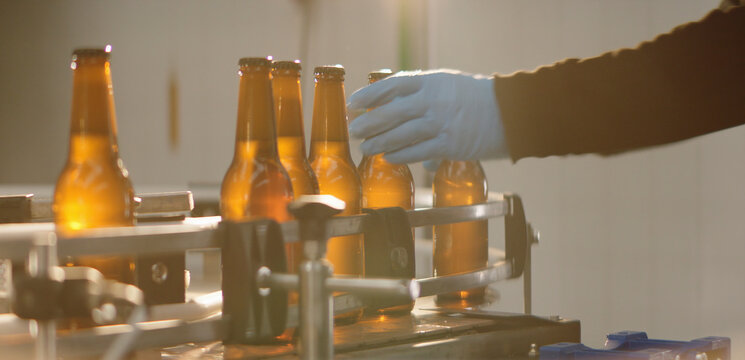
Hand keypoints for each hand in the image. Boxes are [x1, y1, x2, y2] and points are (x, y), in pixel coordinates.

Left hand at [347, 69, 507, 165]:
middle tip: (353, 130)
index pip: (391, 85)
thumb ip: (419, 91)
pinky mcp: (449, 145)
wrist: (508, 113)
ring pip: (400, 135)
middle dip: (368, 122)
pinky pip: (416, 152)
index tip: (352, 104)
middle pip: (390, 112)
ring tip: (366, 147)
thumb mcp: (445, 83)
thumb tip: (390, 105)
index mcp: (430, 81)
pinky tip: (388, 158)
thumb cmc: (473, 97)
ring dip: (379, 142)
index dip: (368, 95)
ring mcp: (440, 123)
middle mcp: (432, 100)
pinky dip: (399, 155)